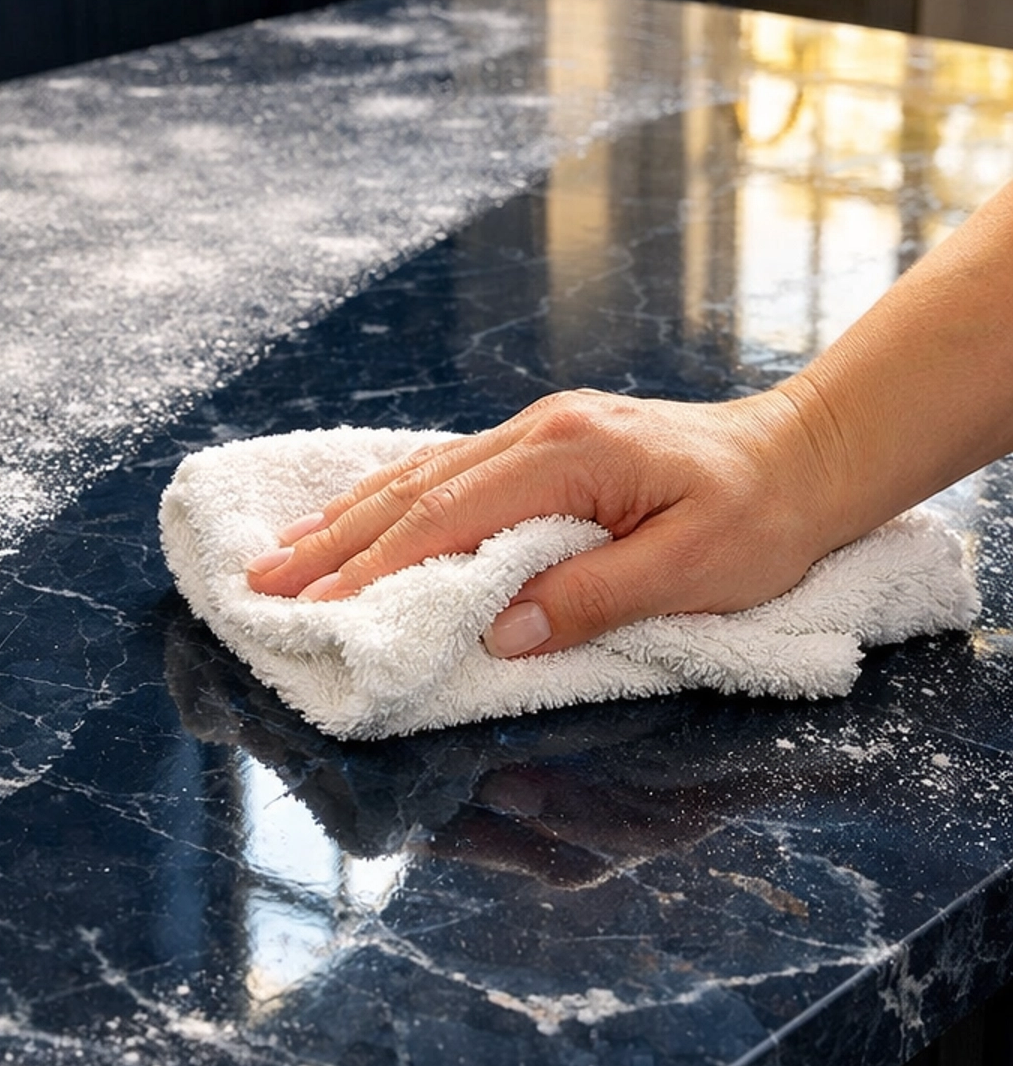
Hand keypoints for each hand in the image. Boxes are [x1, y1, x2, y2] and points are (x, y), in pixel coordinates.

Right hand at [245, 387, 844, 658]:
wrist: (805, 454)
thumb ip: (595, 596)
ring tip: (282, 555)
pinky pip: (448, 472)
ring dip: (348, 520)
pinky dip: (390, 499)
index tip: (313, 605)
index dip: (373, 566)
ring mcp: (538, 431)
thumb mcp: (694, 570)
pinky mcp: (546, 444)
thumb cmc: (761, 517)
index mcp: (568, 456)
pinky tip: (356, 515)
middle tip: (261, 585)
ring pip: (421, 477)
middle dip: (333, 544)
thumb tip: (503, 633)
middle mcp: (538, 432)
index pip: (447, 518)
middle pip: (413, 492)